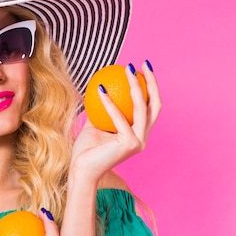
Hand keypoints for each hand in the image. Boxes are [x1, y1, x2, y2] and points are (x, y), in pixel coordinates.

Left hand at [71, 61, 161, 181]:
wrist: (81, 170)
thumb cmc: (85, 150)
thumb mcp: (94, 124)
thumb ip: (102, 109)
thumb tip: (101, 86)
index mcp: (138, 134)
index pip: (149, 108)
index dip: (150, 87)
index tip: (141, 69)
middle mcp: (142, 138)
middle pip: (154, 105)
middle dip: (152, 82)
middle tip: (141, 64)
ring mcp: (138, 142)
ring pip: (141, 108)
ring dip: (135, 86)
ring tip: (126, 69)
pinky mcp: (129, 144)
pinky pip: (118, 117)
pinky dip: (109, 102)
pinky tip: (101, 88)